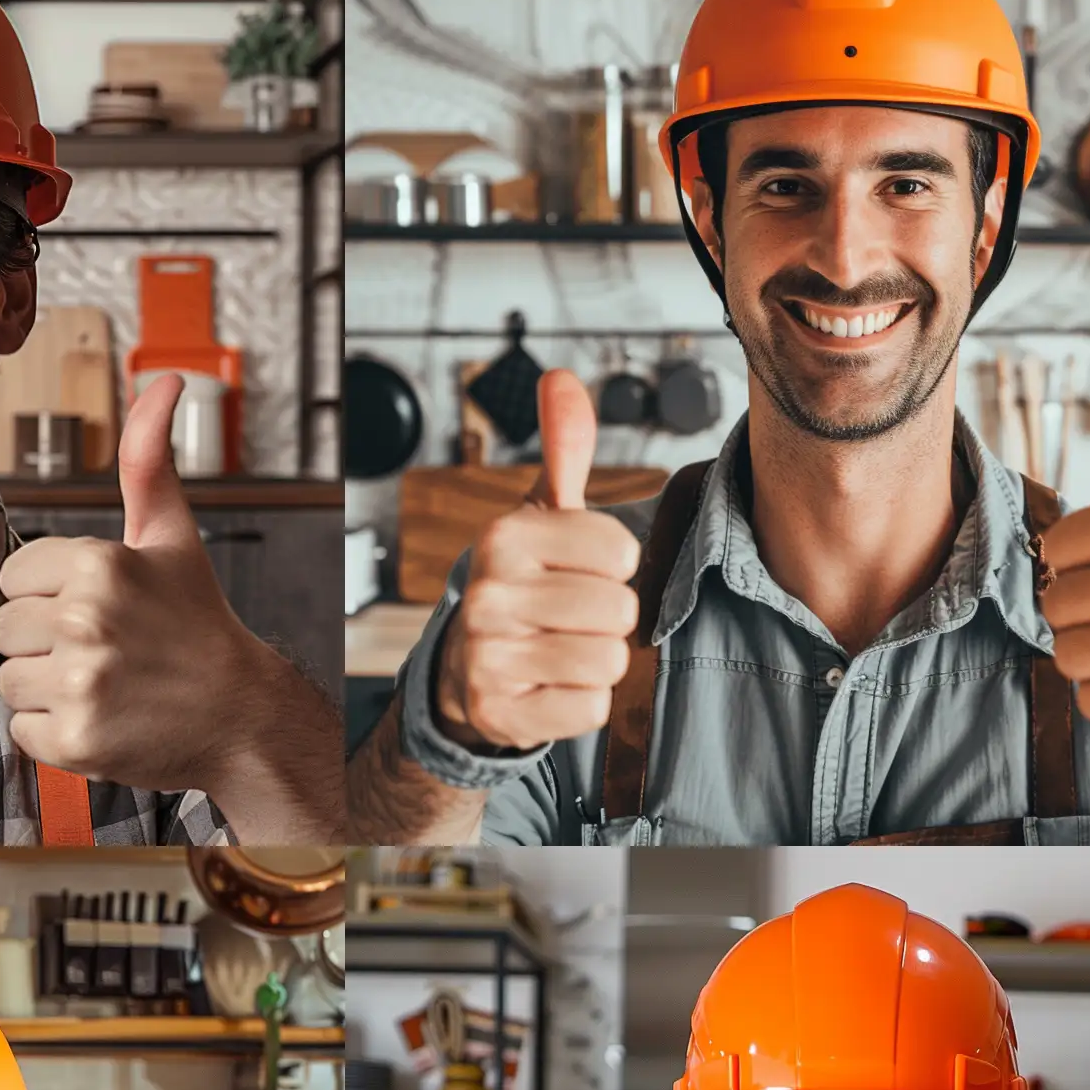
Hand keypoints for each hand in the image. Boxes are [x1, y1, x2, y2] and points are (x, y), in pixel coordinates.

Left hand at [0, 373, 267, 795]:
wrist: (243, 717)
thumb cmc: (198, 625)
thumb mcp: (172, 536)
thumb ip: (148, 459)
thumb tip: (166, 378)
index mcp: (98, 563)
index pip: (12, 577)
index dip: (47, 596)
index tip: (98, 611)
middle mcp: (86, 619)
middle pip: (4, 628)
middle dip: (43, 643)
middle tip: (104, 653)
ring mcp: (81, 682)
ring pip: (9, 679)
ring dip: (46, 689)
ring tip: (103, 687)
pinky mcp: (77, 739)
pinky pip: (23, 731)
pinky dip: (55, 735)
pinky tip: (102, 721)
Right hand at [433, 369, 642, 752]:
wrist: (468, 666)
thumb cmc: (525, 582)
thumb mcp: (542, 515)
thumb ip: (564, 450)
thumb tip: (560, 378)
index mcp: (505, 538)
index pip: (620, 554)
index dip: (615, 567)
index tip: (580, 570)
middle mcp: (488, 594)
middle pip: (620, 610)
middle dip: (610, 618)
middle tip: (573, 617)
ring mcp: (488, 657)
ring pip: (608, 660)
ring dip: (599, 660)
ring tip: (562, 648)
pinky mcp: (498, 711)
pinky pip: (589, 708)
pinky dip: (581, 702)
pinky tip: (550, 686)